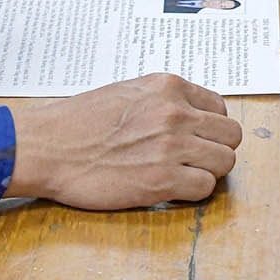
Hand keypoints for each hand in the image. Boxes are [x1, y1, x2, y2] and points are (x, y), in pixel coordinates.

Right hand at [7, 73, 242, 207]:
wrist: (49, 146)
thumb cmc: (80, 121)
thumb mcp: (129, 91)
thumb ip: (164, 100)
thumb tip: (190, 115)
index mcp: (168, 87)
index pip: (220, 107)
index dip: (210, 127)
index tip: (197, 138)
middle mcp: (176, 113)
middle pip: (231, 135)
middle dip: (216, 149)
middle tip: (195, 160)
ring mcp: (171, 147)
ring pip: (225, 162)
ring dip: (208, 172)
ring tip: (184, 175)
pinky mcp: (162, 181)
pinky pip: (205, 188)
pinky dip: (192, 192)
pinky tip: (171, 189)